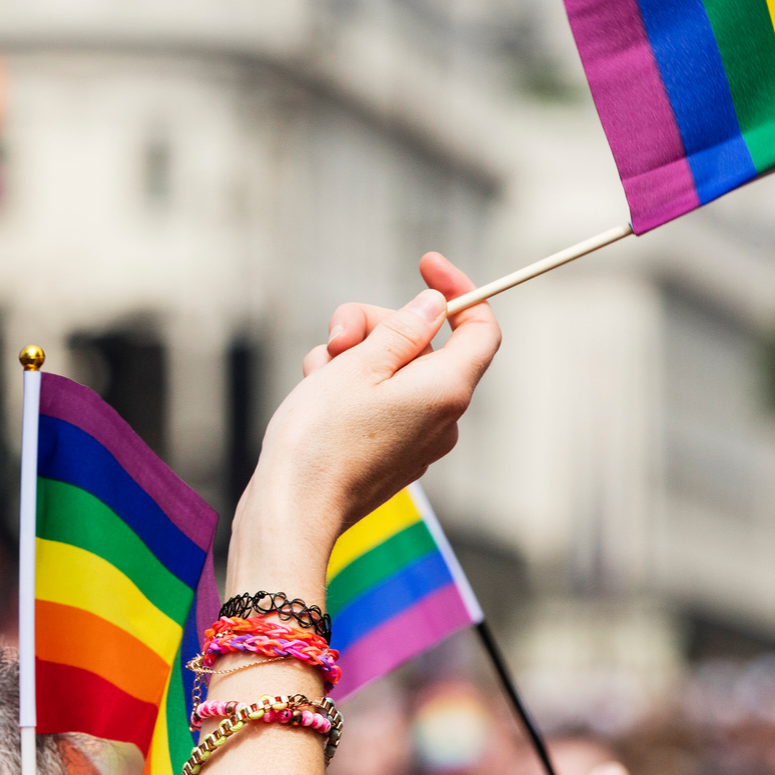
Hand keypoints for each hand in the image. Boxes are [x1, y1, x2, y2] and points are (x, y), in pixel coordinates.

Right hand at [249, 252, 500, 544]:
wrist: (293, 510)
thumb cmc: (321, 438)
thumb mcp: (358, 365)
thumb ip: (402, 330)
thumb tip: (434, 307)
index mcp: (447, 390)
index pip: (481, 328)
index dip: (459, 289)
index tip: (425, 264)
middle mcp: (444, 417)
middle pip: (424, 344)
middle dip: (377, 325)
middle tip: (336, 334)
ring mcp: (419, 438)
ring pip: (394, 370)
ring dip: (354, 357)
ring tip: (317, 375)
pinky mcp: (392, 452)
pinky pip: (382, 400)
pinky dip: (352, 386)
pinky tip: (317, 395)